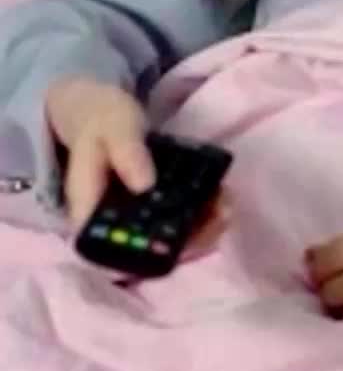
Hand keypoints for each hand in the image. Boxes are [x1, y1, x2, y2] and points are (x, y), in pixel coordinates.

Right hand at [45, 77, 228, 262]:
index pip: (113, 253)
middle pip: (147, 252)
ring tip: (226, 206)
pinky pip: (176, 220)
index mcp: (88, 212)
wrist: (102, 114)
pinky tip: (221, 198)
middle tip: (220, 215)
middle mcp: (109, 225)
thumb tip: (145, 187)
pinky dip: (200, 214)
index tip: (186, 239)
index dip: (149, 257)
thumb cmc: (103, 120)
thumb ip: (126, 152)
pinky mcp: (151, 208)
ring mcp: (131, 219)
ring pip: (166, 240)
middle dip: (188, 241)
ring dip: (201, 229)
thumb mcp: (114, 127)